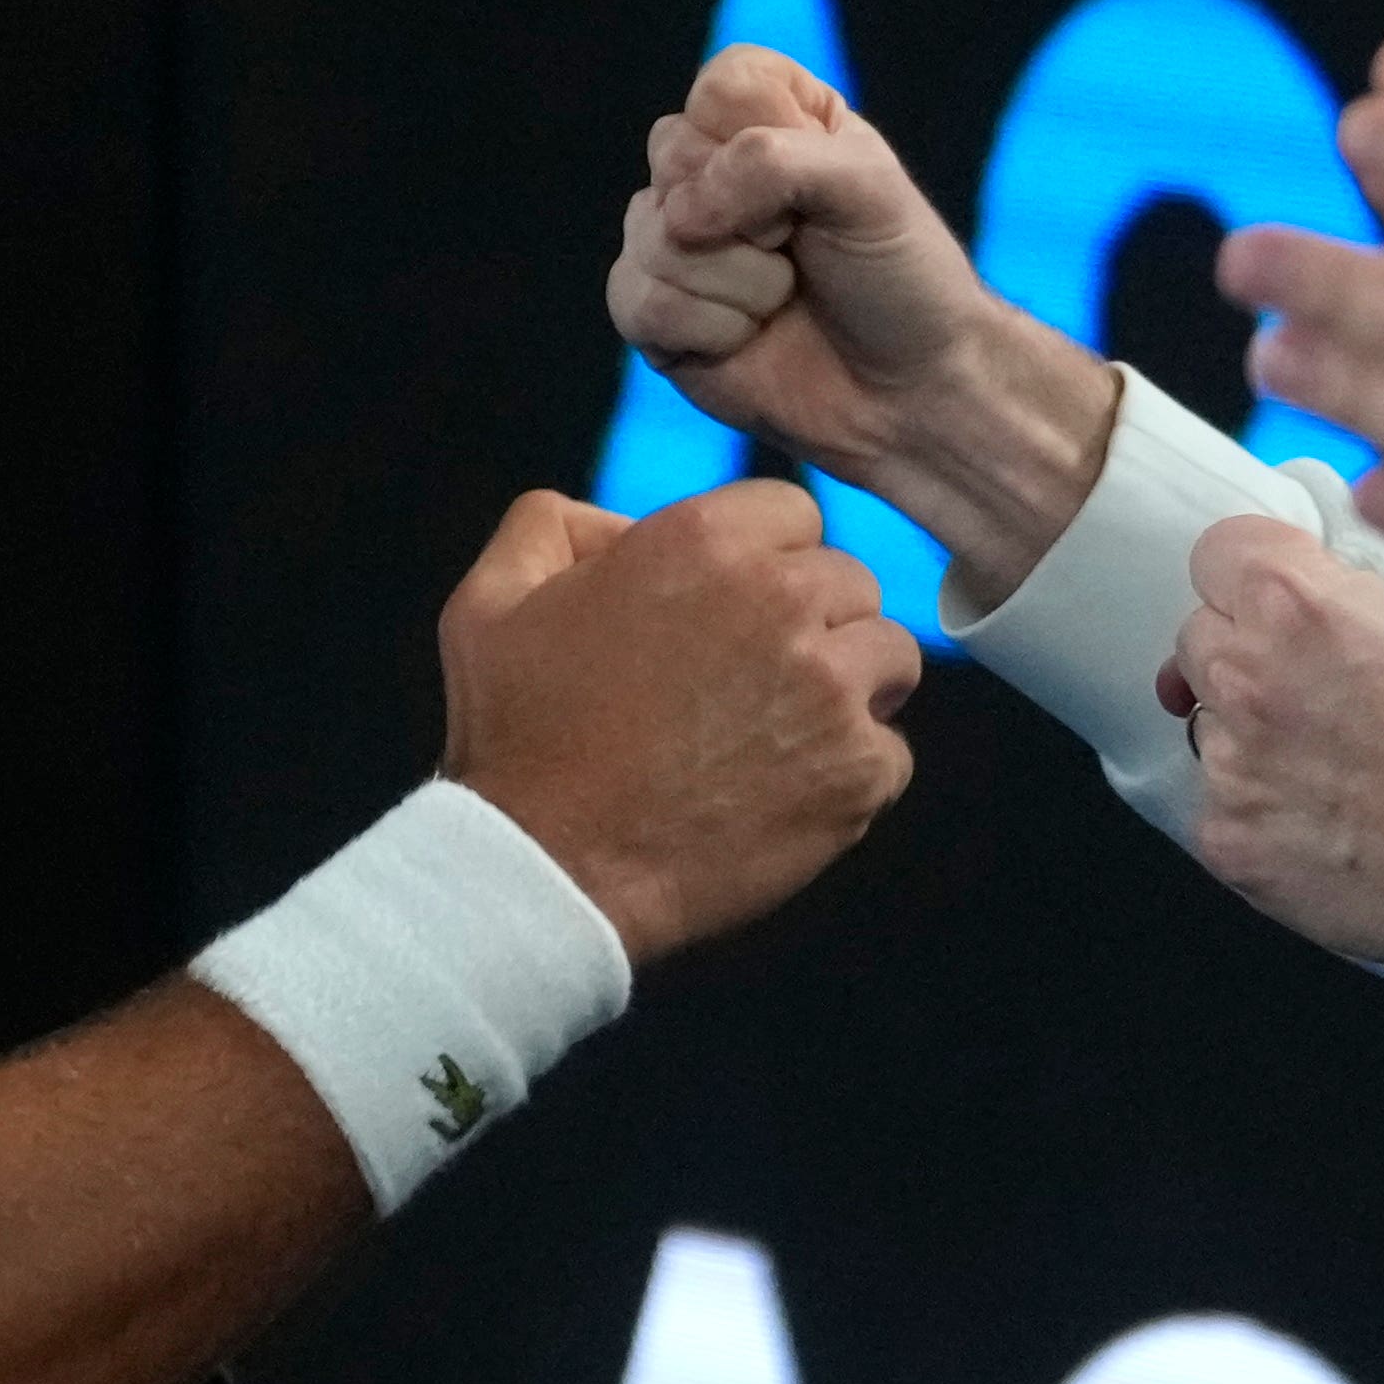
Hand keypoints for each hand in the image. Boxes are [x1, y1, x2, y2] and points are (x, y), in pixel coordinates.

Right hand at [436, 481, 922, 964]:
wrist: (548, 870)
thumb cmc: (518, 739)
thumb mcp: (492, 601)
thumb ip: (554, 524)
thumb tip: (621, 522)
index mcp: (702, 541)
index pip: (793, 513)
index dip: (764, 558)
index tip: (735, 607)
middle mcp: (780, 601)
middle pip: (850, 582)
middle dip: (812, 620)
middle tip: (753, 678)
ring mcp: (829, 689)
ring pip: (888, 657)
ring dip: (849, 688)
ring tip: (782, 731)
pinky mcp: (857, 773)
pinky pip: (891, 751)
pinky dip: (851, 773)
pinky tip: (785, 790)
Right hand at [607, 48, 1114, 587]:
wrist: (910, 395)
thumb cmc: (901, 282)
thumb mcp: (867, 188)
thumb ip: (771, 160)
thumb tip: (676, 216)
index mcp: (773, 114)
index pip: (722, 86)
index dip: (766, 141)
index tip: (823, 188)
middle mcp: (715, 168)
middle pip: (672, 153)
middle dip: (752, 219)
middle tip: (803, 251)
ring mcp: (677, 240)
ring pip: (653, 233)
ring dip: (738, 284)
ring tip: (783, 300)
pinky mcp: (654, 312)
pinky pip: (636, 301)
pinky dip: (707, 329)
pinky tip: (747, 339)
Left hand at [1163, 519, 1383, 996]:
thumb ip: (1331, 598)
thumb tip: (1280, 606)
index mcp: (1294, 601)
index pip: (1216, 554)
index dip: (1250, 581)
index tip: (1271, 606)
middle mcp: (1246, 673)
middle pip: (1199, 638)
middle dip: (1245, 658)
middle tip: (1313, 698)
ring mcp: (1230, 763)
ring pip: (1206, 726)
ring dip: (1249, 739)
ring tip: (1331, 773)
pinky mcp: (1228, 838)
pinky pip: (1217, 807)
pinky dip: (1258, 816)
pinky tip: (1323, 829)